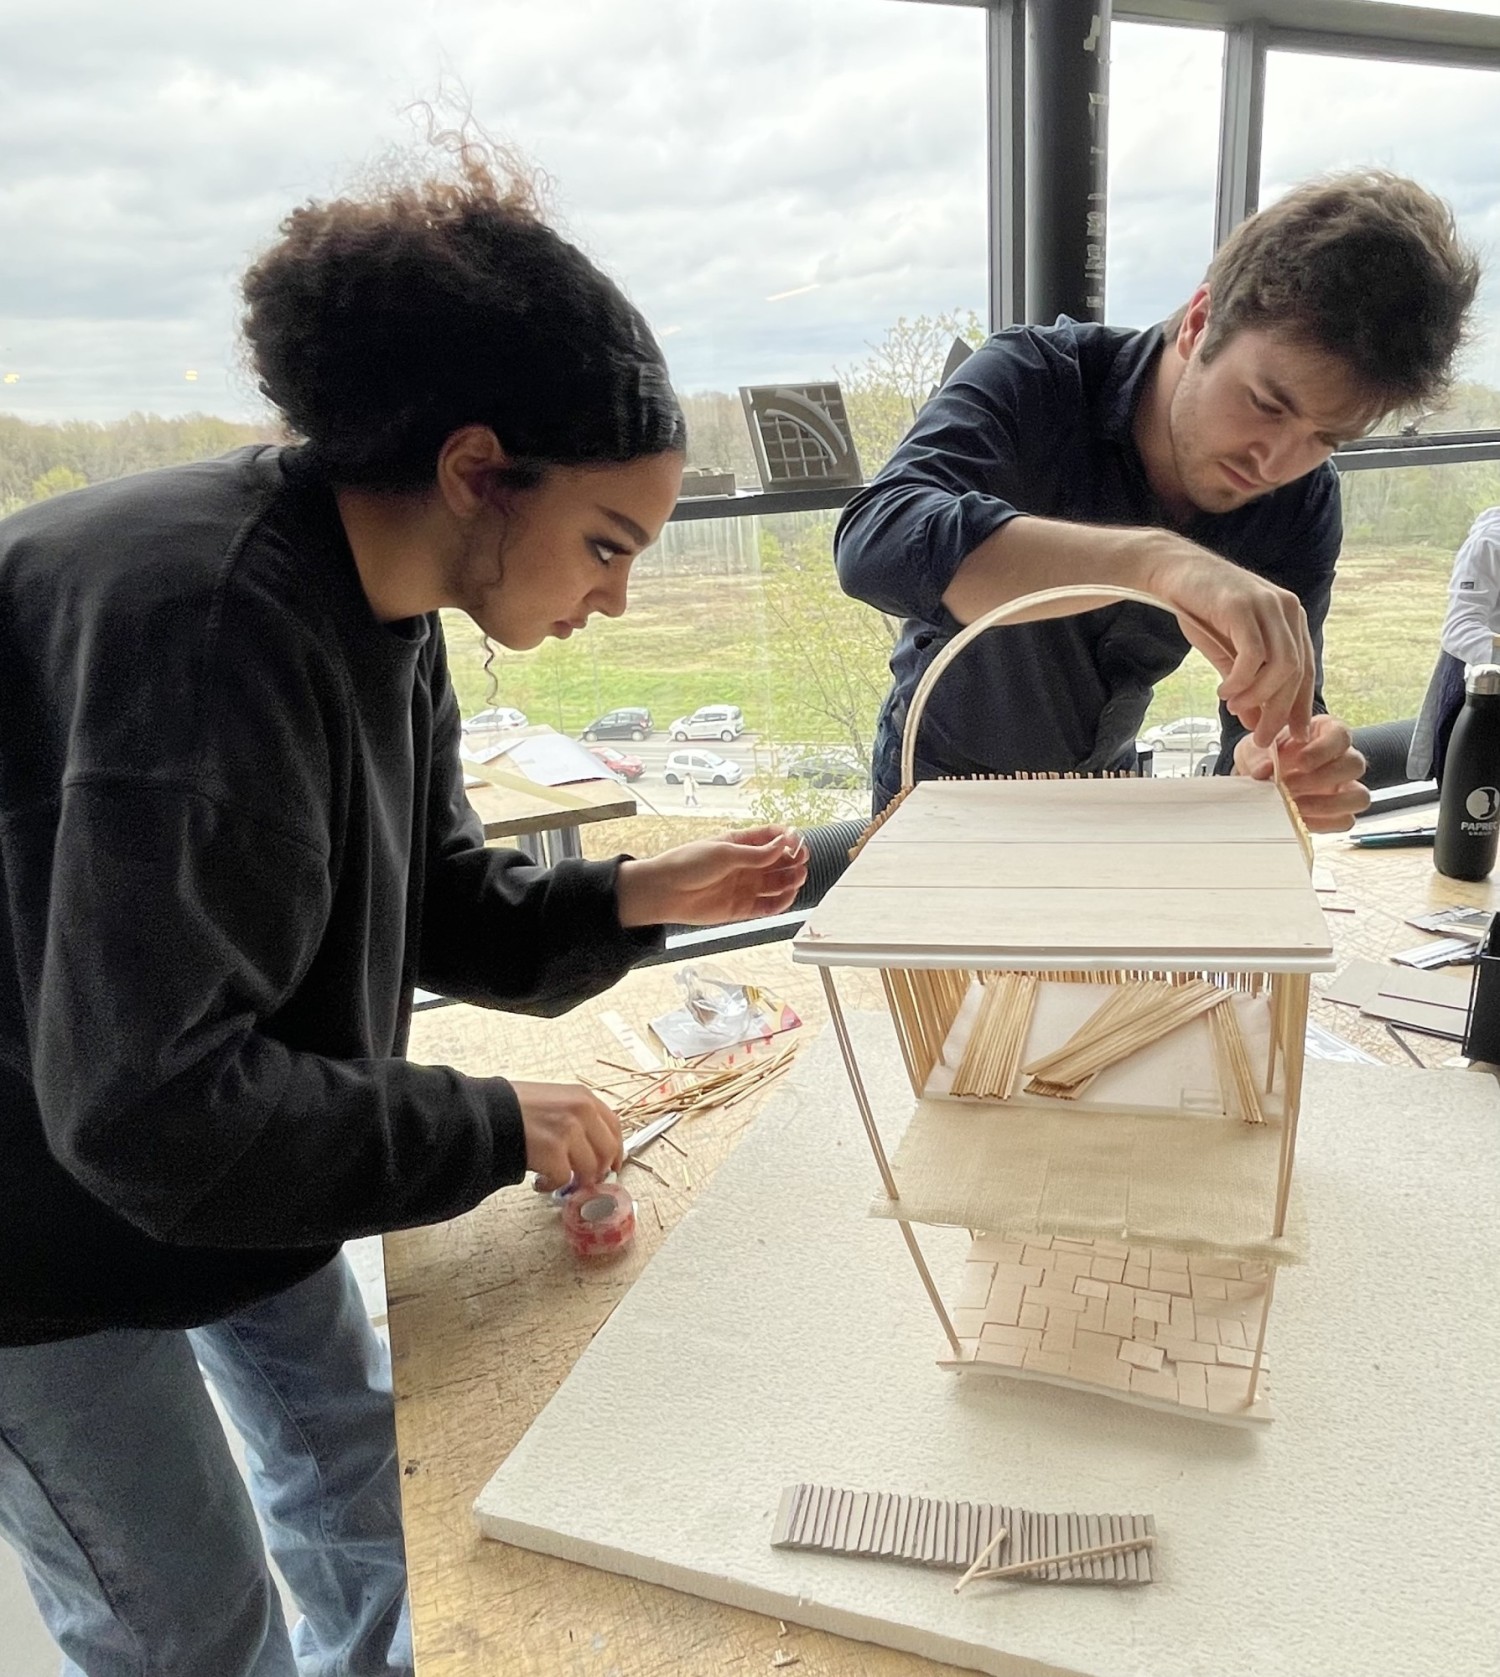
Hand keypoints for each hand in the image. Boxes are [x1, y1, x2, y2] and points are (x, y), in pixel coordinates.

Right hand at [512, 1081, 622, 1190]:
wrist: (490, 1111)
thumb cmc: (516, 1106)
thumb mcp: (555, 1099)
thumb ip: (577, 1118)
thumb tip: (592, 1147)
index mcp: (583, 1098)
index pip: (615, 1126)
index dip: (617, 1149)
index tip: (614, 1164)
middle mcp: (581, 1112)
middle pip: (607, 1151)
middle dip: (599, 1170)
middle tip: (585, 1180)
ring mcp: (569, 1131)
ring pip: (589, 1169)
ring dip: (574, 1181)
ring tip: (555, 1179)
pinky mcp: (553, 1151)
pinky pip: (563, 1179)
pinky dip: (552, 1186)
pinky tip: (540, 1181)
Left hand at [616, 825, 808, 927]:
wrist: (665, 891)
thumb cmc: (689, 864)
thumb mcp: (725, 853)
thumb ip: (756, 854)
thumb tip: (784, 845)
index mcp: (740, 844)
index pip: (771, 837)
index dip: (787, 838)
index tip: (796, 841)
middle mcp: (746, 865)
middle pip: (779, 861)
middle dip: (793, 860)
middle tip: (801, 861)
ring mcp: (745, 886)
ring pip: (777, 884)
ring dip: (791, 880)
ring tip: (798, 877)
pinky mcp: (742, 908)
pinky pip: (768, 906)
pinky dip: (781, 903)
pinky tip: (787, 897)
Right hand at [1148, 542, 1315, 747]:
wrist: (1173, 571)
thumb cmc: (1199, 608)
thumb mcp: (1226, 652)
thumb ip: (1245, 683)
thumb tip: (1254, 720)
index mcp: (1289, 619)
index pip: (1306, 669)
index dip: (1301, 706)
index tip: (1293, 735)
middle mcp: (1286, 610)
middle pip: (1296, 672)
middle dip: (1279, 711)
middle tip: (1260, 737)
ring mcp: (1267, 606)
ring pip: (1281, 666)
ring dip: (1259, 696)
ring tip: (1234, 708)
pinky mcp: (1243, 607)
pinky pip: (1253, 655)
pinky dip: (1241, 681)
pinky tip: (1225, 692)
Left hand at [1233, 715, 1369, 832]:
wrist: (1255, 782)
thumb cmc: (1263, 758)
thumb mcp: (1253, 750)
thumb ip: (1258, 757)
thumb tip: (1264, 770)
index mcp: (1327, 733)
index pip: (1341, 735)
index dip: (1324, 749)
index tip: (1300, 762)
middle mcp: (1343, 758)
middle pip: (1355, 765)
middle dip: (1322, 779)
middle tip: (1290, 786)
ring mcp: (1345, 787)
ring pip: (1359, 797)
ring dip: (1327, 804)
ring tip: (1295, 806)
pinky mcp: (1339, 813)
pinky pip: (1345, 821)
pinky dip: (1323, 823)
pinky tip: (1298, 819)